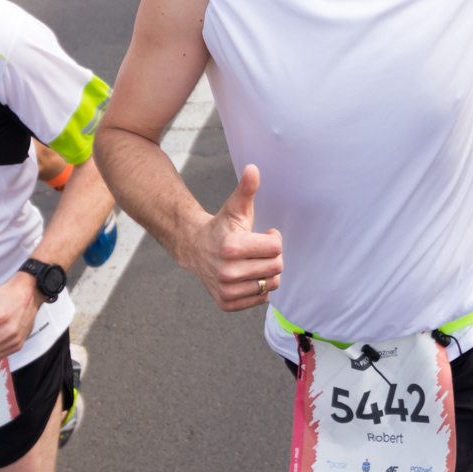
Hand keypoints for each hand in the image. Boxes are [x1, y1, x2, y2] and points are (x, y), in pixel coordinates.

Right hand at [176, 165, 282, 311]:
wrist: (195, 248)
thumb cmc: (221, 226)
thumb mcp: (235, 208)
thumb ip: (246, 189)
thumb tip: (253, 168)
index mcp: (231, 247)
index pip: (276, 248)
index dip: (274, 238)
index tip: (265, 233)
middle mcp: (227, 272)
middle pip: (276, 267)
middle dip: (272, 256)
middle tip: (259, 249)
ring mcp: (226, 290)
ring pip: (271, 285)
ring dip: (267, 272)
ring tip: (253, 262)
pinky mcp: (226, 303)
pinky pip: (260, 299)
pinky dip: (258, 288)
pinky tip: (247, 275)